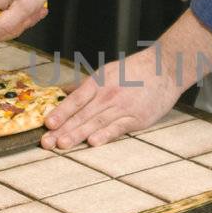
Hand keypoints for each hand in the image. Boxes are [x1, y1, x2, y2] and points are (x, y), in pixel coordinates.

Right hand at [0, 0, 51, 44]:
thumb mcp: (23, 8)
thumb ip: (3, 26)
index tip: (6, 31)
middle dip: (13, 27)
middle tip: (28, 14)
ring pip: (2, 23)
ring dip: (21, 19)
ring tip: (33, 7)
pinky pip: (6, 14)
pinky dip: (21, 12)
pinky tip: (31, 5)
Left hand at [42, 44, 182, 148]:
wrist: (165, 68)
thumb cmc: (134, 71)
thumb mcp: (107, 71)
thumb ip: (84, 85)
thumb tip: (61, 91)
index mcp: (99, 82)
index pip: (76, 99)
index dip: (61, 112)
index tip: (47, 123)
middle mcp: (108, 94)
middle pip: (82, 114)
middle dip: (62, 129)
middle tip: (46, 142)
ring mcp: (122, 107)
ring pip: (96, 122)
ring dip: (78, 134)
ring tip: (62, 144)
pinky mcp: (137, 118)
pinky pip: (118, 128)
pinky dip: (106, 135)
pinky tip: (93, 142)